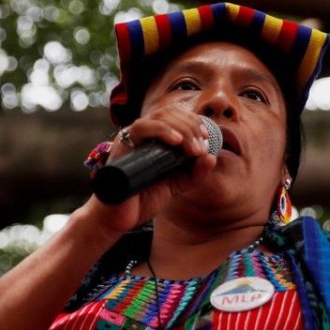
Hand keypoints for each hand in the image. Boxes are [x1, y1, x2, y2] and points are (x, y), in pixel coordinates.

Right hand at [84, 107, 217, 234]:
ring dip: (182, 129)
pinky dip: (162, 131)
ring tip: (193, 149)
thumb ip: (193, 173)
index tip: (206, 137)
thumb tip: (212, 157)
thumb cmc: (143, 198)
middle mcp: (142, 133)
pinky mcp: (122, 145)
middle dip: (191, 126)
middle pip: (170, 112)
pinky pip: (142, 128)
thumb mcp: (176, 185)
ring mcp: (131, 137)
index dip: (193, 121)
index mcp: (155, 137)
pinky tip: (177, 141)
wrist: (117, 217)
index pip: (175, 114)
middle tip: (200, 148)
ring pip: (159, 117)